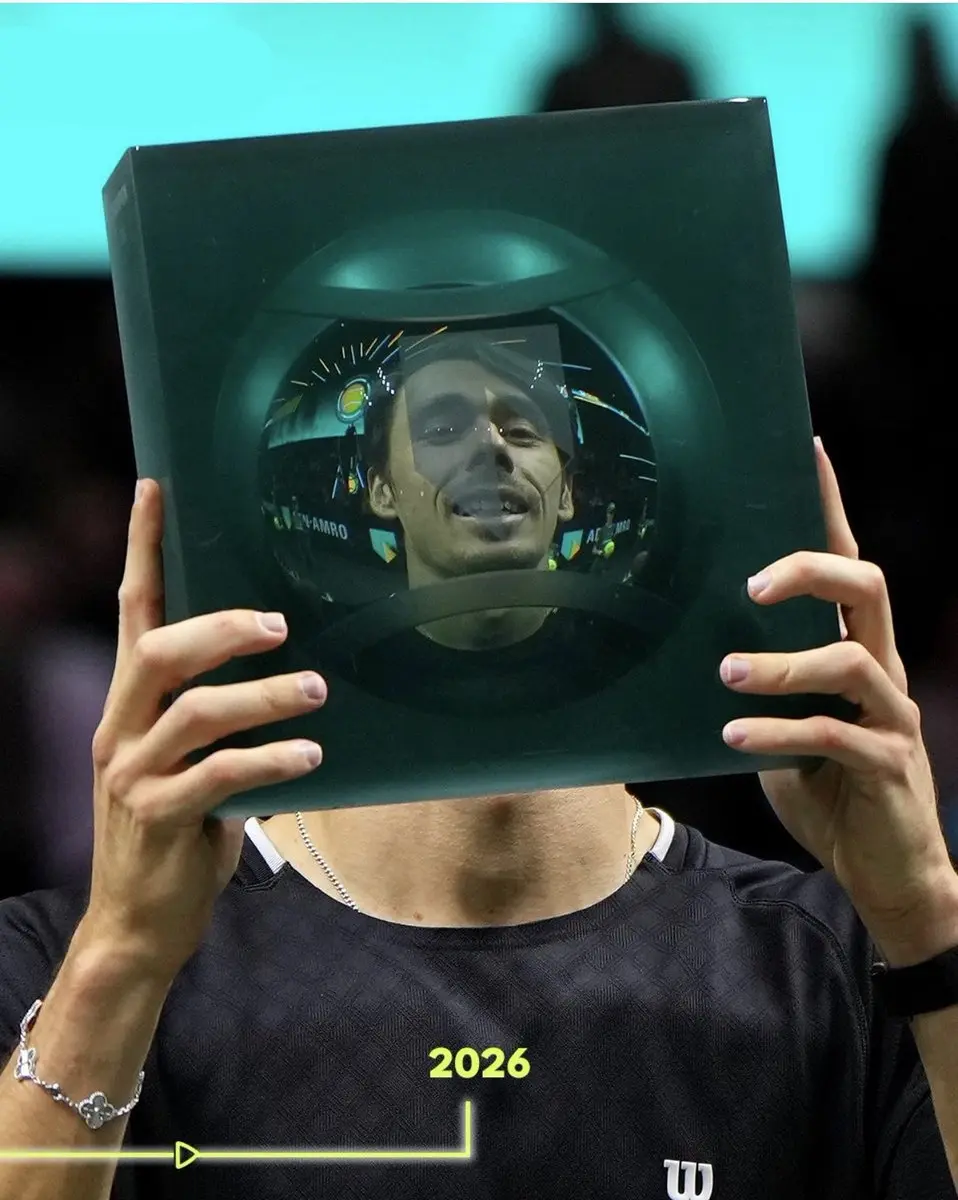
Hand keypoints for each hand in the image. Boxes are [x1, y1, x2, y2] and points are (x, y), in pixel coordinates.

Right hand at [79, 480, 326, 981]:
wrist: (138, 924)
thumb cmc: (179, 832)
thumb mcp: (192, 761)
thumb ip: (220, 716)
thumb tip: (294, 664)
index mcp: (130, 704)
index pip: (132, 609)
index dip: (142, 547)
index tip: (156, 488)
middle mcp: (120, 729)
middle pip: (156, 648)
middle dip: (221, 627)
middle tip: (281, 624)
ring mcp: (131, 774)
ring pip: (192, 712)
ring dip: (262, 696)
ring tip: (316, 690)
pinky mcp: (154, 819)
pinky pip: (215, 776)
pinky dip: (267, 760)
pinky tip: (309, 757)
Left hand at [718, 439, 957, 962]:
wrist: (880, 870)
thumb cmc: (826, 790)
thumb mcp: (779, 726)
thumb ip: (755, 687)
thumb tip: (691, 650)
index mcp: (855, 650)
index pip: (848, 565)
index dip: (831, 508)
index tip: (807, 451)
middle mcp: (881, 670)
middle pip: (869, 587)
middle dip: (811, 570)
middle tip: (752, 587)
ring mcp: (891, 715)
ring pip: (850, 660)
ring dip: (782, 664)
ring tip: (727, 676)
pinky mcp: (887, 762)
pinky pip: (835, 735)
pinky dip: (779, 732)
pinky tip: (734, 737)